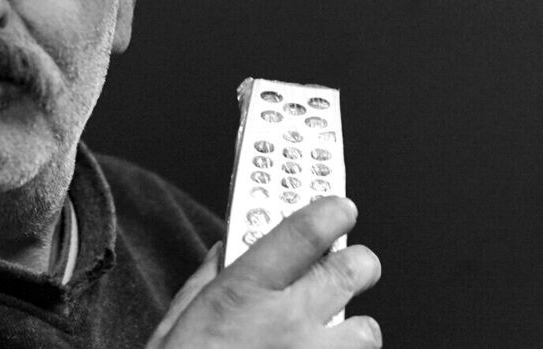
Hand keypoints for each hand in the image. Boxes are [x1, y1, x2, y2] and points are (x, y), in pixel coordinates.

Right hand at [146, 197, 381, 347]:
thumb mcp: (175, 325)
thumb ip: (206, 281)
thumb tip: (225, 249)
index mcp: (243, 294)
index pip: (303, 232)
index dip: (330, 212)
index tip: (340, 207)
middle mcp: (287, 324)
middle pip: (352, 271)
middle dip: (358, 264)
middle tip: (352, 266)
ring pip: (366, 332)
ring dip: (354, 333)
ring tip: (332, 340)